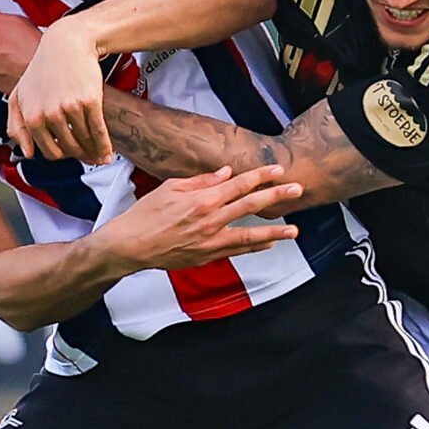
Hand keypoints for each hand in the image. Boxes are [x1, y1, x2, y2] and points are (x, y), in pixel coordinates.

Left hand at [8, 22, 112, 164]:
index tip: (70, 154)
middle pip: (68, 149)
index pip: (48, 151)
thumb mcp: (20, 95)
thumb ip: (16, 125)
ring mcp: (70, 108)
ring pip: (84, 142)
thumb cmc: (44, 68)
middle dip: (79, 155)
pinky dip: (105, 146)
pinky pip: (99, 132)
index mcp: (31, 116)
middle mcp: (49, 114)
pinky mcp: (89, 101)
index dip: (62, 156)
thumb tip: (26, 153)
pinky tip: (108, 152)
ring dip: (94, 152)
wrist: (67, 44)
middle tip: (88, 155)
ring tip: (99, 153)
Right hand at [97, 165, 301, 272]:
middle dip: (277, 197)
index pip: (239, 184)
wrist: (131, 246)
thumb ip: (202, 181)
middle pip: (251, 206)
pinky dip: (254, 248)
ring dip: (275, 232)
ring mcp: (210, 241)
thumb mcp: (170, 188)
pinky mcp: (207, 257)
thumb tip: (226, 173)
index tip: (278, 171)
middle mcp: (210, 220)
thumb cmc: (145, 215)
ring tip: (295, 230)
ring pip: (250, 235)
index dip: (261, 176)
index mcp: (201, 199)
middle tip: (298, 190)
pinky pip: (236, 251)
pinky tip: (269, 244)